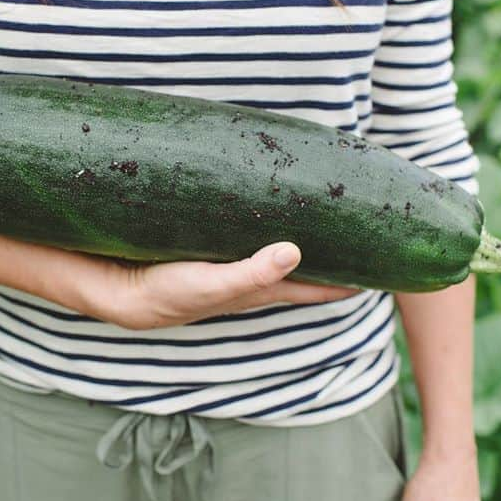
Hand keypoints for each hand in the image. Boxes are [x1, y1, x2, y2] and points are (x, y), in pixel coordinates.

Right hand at [98, 242, 358, 329]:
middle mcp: (249, 278)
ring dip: (302, 242)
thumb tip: (296, 251)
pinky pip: (249, 235)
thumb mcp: (211, 285)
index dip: (346, 282)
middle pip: (302, 270)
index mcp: (257, 289)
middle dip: (332, 259)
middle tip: (364, 241)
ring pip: (277, 252)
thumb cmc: (166, 293)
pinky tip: (264, 207)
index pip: (313, 288)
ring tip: (325, 221)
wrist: (117, 287)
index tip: (383, 271)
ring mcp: (229, 263)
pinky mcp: (208, 246)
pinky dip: (266, 226)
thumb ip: (251, 272)